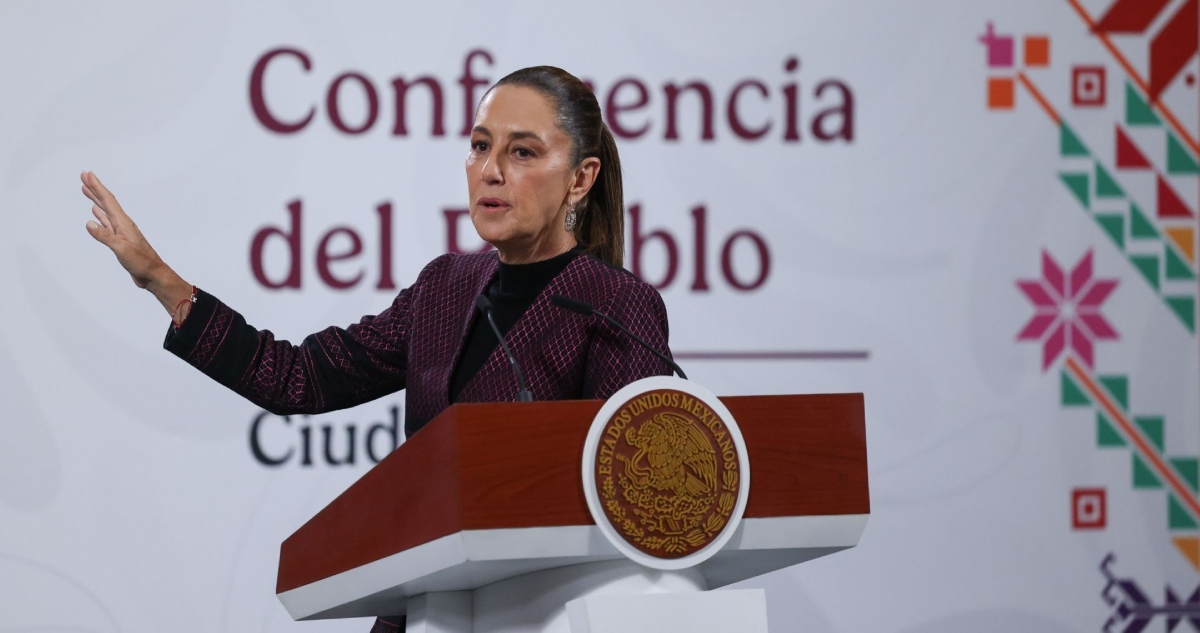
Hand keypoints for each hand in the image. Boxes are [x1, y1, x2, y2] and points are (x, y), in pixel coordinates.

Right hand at [82, 170, 191, 314]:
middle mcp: (122, 224)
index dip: (97, 186)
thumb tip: (89, 222)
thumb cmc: (141, 262)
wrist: (153, 274)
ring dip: (95, 200)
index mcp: (123, 223)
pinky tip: (96, 213)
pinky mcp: (120, 240)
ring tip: (86, 190)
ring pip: (105, 211)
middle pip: (106, 202)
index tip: (87, 174)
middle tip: (83, 176)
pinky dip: (100, 215)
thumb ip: (105, 236)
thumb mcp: (122, 249)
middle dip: (95, 188)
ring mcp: (121, 231)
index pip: (108, 200)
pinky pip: (107, 222)